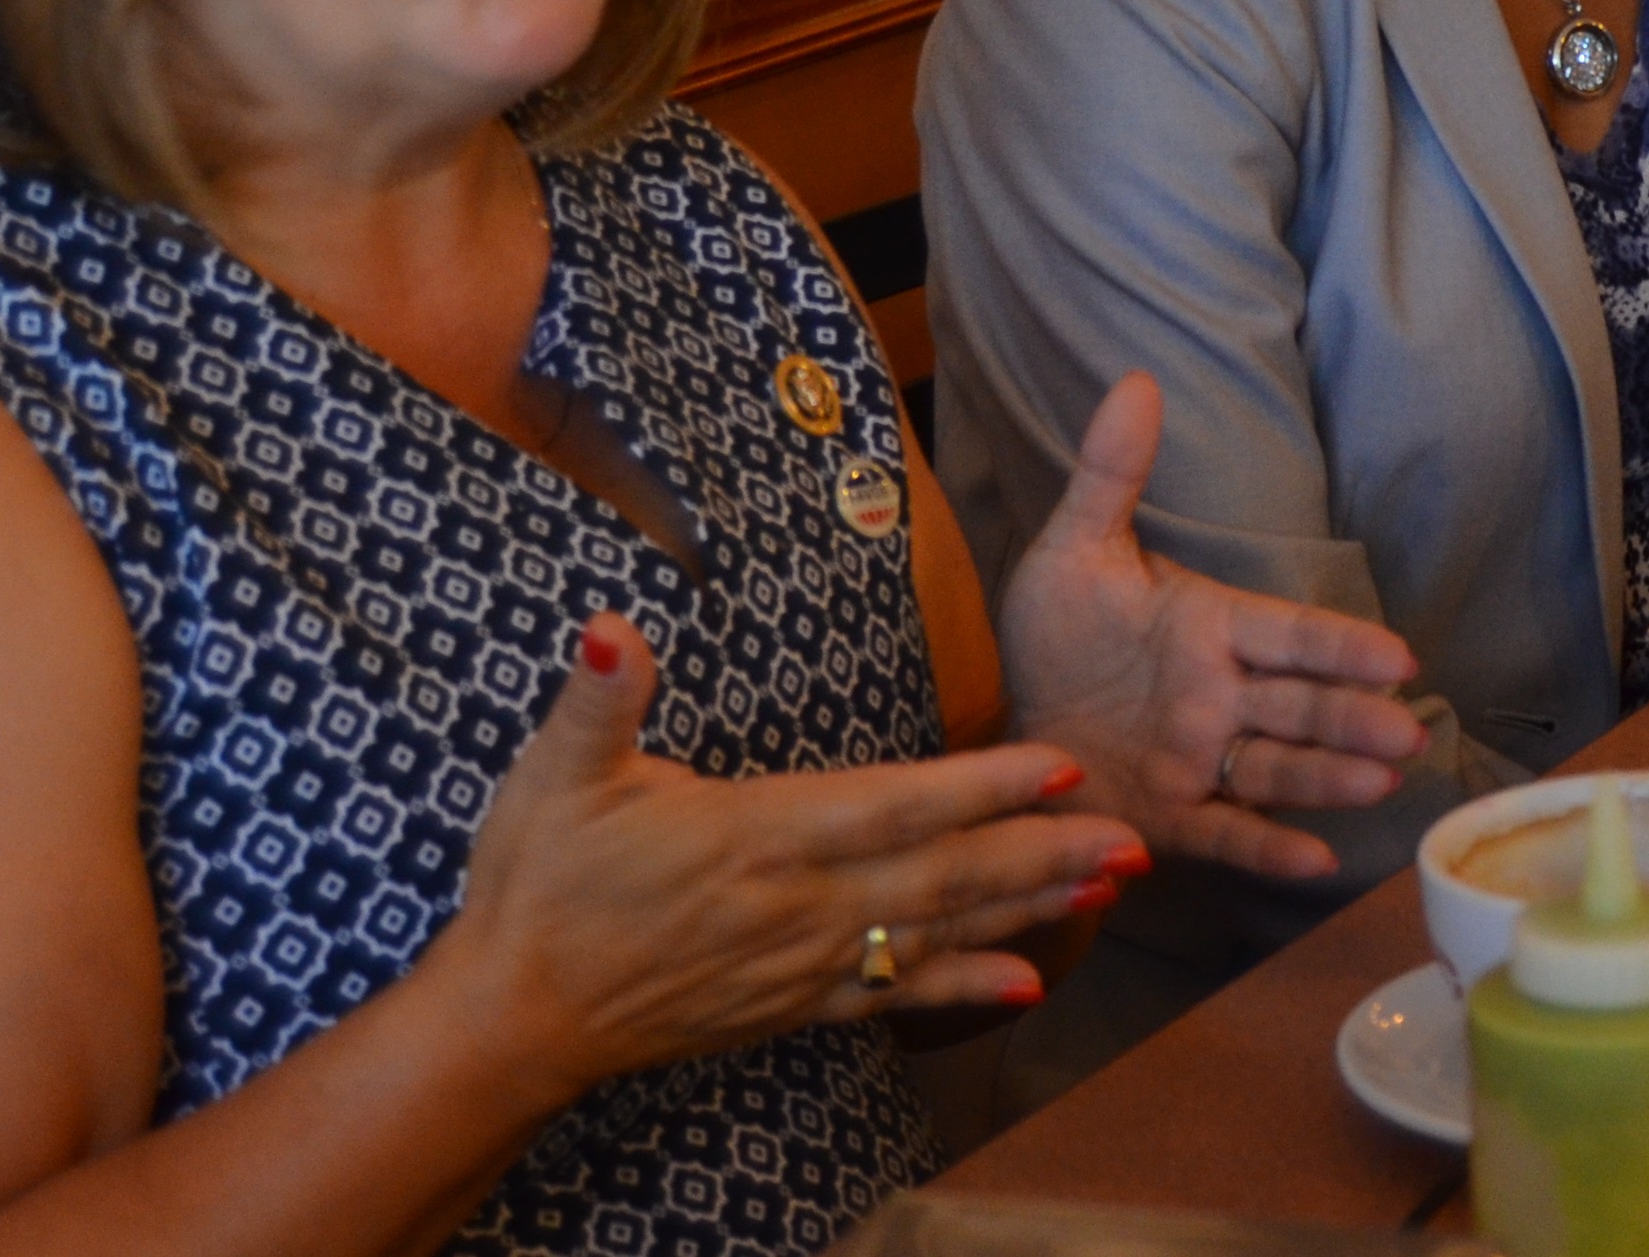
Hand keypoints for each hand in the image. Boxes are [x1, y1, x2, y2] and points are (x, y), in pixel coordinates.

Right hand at [430, 617, 1146, 1103]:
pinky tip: (1029, 986)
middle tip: (1135, 841)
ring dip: (1030, 910)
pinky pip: (896, 998)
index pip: (892, 805)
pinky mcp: (792, 1005)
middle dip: (1045, 855)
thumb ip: (599, 701)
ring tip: (1110, 889)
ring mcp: (802, 962)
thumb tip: (612, 630)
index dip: (980, 786)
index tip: (1060, 765)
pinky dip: (966, 988)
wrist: (513, 1018)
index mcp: (757, 835)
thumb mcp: (554, 779)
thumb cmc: (539, 885)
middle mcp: (798, 904)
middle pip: (945, 876)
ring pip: (938, 934)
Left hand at [994, 373, 1427, 882]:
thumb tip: (1135, 380)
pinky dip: (1269, 848)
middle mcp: (1219, 697)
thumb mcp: (1075, 548)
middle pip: (1297, 706)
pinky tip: (1316, 861)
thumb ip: (1109, 473)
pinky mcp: (1171, 815)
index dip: (1339, 646)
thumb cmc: (1059, 632)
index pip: (1286, 635)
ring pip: (1276, 767)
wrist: (1013, 718)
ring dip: (1328, 777)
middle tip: (1407, 735)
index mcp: (1207, 629)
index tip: (1397, 657)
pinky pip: (1226, 832)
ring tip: (1381, 784)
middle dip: (1351, 719)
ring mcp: (1200, 760)